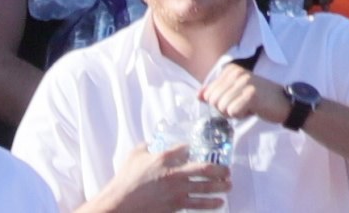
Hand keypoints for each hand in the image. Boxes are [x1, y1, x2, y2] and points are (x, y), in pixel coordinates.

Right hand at [82, 152, 231, 212]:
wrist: (120, 204)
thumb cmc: (125, 180)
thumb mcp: (135, 156)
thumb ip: (146, 147)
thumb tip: (152, 143)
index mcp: (164, 158)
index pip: (186, 149)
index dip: (194, 148)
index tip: (199, 150)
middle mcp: (174, 174)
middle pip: (204, 170)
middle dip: (220, 170)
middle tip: (228, 171)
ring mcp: (176, 191)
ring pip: (204, 189)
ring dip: (219, 188)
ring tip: (228, 187)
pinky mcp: (174, 207)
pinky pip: (196, 205)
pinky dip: (209, 205)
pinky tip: (218, 204)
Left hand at [198, 59, 298, 130]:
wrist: (284, 103)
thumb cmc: (259, 100)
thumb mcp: (235, 93)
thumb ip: (216, 93)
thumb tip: (199, 95)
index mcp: (231, 70)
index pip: (209, 94)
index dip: (221, 103)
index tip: (238, 100)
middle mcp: (236, 72)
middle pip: (213, 100)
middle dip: (225, 109)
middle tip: (243, 105)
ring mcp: (244, 81)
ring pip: (221, 107)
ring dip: (234, 113)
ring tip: (249, 106)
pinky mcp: (251, 93)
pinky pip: (232, 111)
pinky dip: (241, 115)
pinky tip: (253, 109)